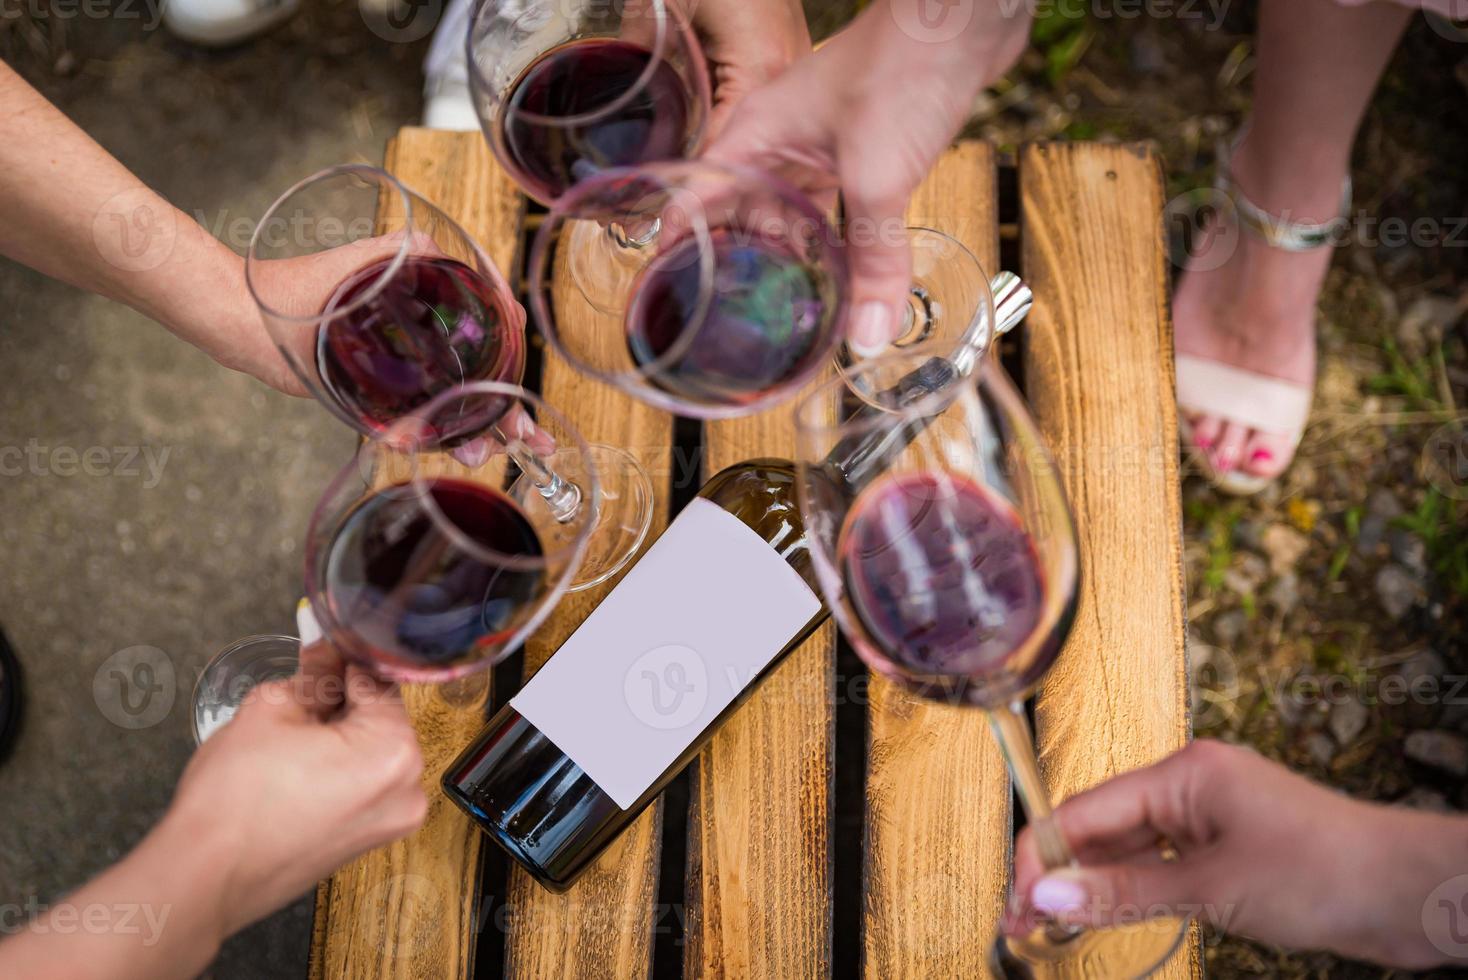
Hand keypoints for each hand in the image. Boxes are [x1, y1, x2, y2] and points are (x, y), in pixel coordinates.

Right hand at [163, 665, 426, 938]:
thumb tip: (325, 658)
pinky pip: (364, 784)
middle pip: (380, 718)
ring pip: (372, 751)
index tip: (322, 651)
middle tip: (300, 685)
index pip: (378, 681)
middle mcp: (406, 789)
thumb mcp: (271, 709)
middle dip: (341, 698)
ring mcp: (390, 821)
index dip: (343, 660)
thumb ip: (311, 676)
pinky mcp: (368, 839)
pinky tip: (298, 762)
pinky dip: (338, 766)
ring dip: (339, 732)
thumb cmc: (233, 804)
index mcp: (394, 751)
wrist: (205, 876)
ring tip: (291, 729)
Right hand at [705, 0, 1028, 353]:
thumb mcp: (878, 177)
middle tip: (739, 318)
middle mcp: (781, 137)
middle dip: (743, 260)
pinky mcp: (865, 147)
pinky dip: (839, 239)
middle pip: (743, 209)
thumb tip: (869, 335)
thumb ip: (872, 260)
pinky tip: (847, 273)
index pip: (696, 193)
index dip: (677, 243)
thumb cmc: (904, 67)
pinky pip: (837, 205)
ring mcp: (823, 141)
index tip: (668, 292)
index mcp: (756, 132)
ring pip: (794, 210)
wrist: (965, 21)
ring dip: (796, 253)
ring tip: (789, 308)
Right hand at [1009, 740, 1467, 968]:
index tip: (1015, 904)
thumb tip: (1048, 896)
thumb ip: (1125, 890)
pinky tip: (1109, 916)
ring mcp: (1212, 817)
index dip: (1042, 857)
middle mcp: (1192, 786)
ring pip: (1130, 848)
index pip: (1085, 810)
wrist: (1414, 892)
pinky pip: (1162, 864)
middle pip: (1102, 826)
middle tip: (1022, 925)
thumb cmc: (1326, 873)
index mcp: (1184, 774)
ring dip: (1093, 885)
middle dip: (1060, 874)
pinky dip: (1132, 890)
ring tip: (1052, 929)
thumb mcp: (1212, 888)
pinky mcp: (1231, 849)